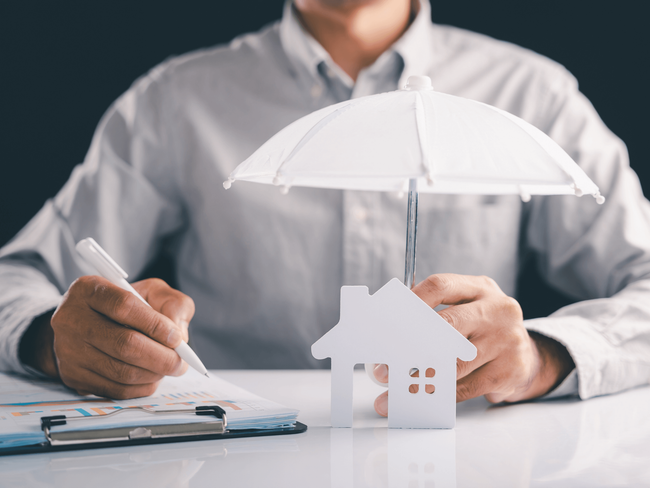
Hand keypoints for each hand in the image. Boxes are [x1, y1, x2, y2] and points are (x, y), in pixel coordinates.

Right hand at [22, 277, 194, 398]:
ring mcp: (69, 351)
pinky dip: (141, 387)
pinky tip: (152, 377)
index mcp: (90, 290)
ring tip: (169, 368)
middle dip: (161, 357)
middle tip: (181, 362)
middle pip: (124, 344)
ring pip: (121, 371)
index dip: (155, 324)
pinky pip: (115, 390)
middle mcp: (71, 319)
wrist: (83, 326)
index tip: (177, 337)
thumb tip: (179, 334)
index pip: (124, 306)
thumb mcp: (150, 291)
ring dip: (154, 374)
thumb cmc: (124, 306)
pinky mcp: (73, 377)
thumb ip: (173, 303)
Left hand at [373, 274, 574, 415]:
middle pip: (447, 324)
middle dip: (410, 347)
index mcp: (480, 288)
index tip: (386, 319)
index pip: (441, 286)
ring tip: (396, 391)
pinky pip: (465, 386)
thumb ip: (437, 313)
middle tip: (384, 367)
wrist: (528, 357)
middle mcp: (497, 310)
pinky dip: (441, 393)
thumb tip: (389, 335)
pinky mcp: (509, 371)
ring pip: (454, 362)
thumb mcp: (469, 309)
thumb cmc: (485, 330)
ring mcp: (506, 340)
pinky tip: (425, 397)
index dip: (410, 301)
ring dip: (421, 378)